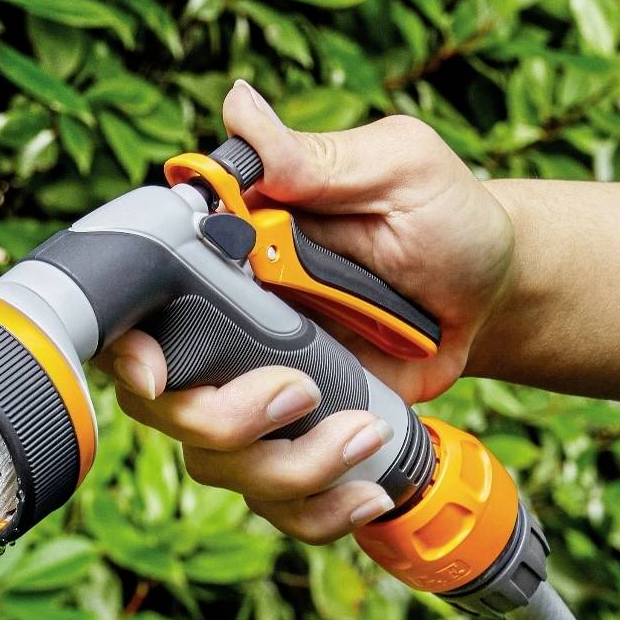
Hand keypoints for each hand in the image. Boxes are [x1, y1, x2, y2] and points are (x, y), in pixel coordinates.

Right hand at [104, 80, 513, 542]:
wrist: (495, 291)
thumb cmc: (444, 220)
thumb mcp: (396, 168)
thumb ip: (316, 157)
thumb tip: (241, 106)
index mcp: (227, 261)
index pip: (133, 309)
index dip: (125, 349)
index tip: (157, 370)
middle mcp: (226, 333)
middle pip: (163, 407)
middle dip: (224, 419)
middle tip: (301, 393)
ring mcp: (261, 396)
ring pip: (220, 467)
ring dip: (294, 468)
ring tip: (366, 433)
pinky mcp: (303, 444)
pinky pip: (281, 505)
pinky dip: (321, 512)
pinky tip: (367, 488)